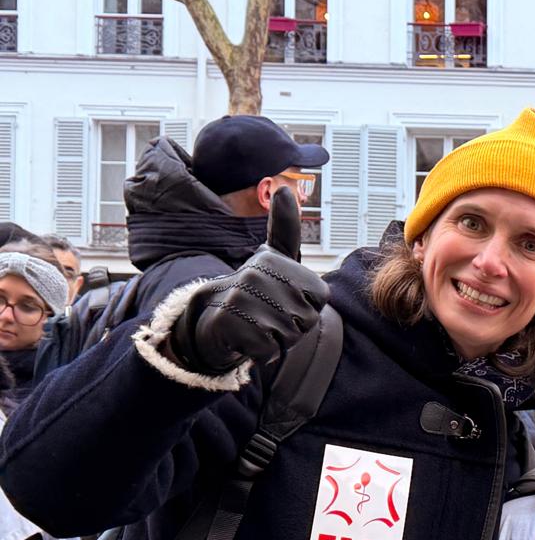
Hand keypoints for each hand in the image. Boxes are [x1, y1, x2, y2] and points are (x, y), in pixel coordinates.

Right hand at [166, 187, 328, 374]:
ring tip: (257, 326)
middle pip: (306, 318)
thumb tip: (284, 187)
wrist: (209, 320)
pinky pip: (268, 350)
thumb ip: (285, 229)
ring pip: (289, 335)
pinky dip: (262, 353)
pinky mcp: (229, 325)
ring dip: (277, 340)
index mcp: (273, 260)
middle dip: (293, 327)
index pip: (320, 297)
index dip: (308, 308)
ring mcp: (240, 298)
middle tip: (268, 316)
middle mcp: (255, 274)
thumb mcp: (274, 259)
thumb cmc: (252, 290)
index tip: (283, 299)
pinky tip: (246, 340)